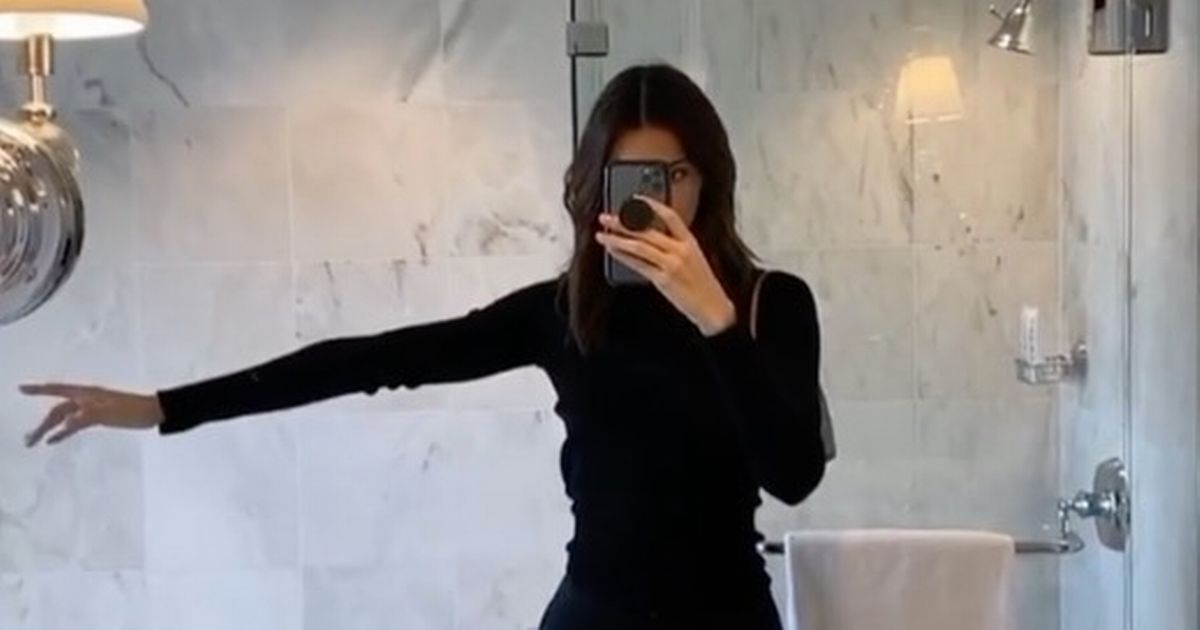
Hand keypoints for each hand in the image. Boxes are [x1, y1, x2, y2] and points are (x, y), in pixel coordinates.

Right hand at [19, 383, 164, 446]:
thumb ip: (87, 416)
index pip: (58, 390)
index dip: (39, 390)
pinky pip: (76, 424)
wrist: (155, 412)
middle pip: (58, 410)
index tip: (21, 388)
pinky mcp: (99, 417)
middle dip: (42, 423)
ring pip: (65, 417)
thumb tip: (66, 422)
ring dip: (50, 429)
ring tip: (34, 441)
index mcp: (88, 393)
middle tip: (28, 441)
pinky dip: (64, 431)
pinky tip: (55, 440)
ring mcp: (92, 408)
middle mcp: (87, 398)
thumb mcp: (110, 413)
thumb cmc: (134, 410)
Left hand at [595, 194, 736, 335]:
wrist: (712, 307)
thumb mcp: (694, 257)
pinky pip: (638, 265)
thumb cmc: (702, 284)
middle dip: (623, 222)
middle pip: (647, 230)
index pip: (670, 216)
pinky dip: (623, 257)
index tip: (635, 199)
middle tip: (606, 218)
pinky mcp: (663, 280)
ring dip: (617, 240)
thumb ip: (676, 245)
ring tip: (602, 236)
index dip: (651, 205)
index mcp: (690, 241)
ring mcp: (672, 265)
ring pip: (639, 246)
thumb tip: (650, 236)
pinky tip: (613, 252)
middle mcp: (681, 250)